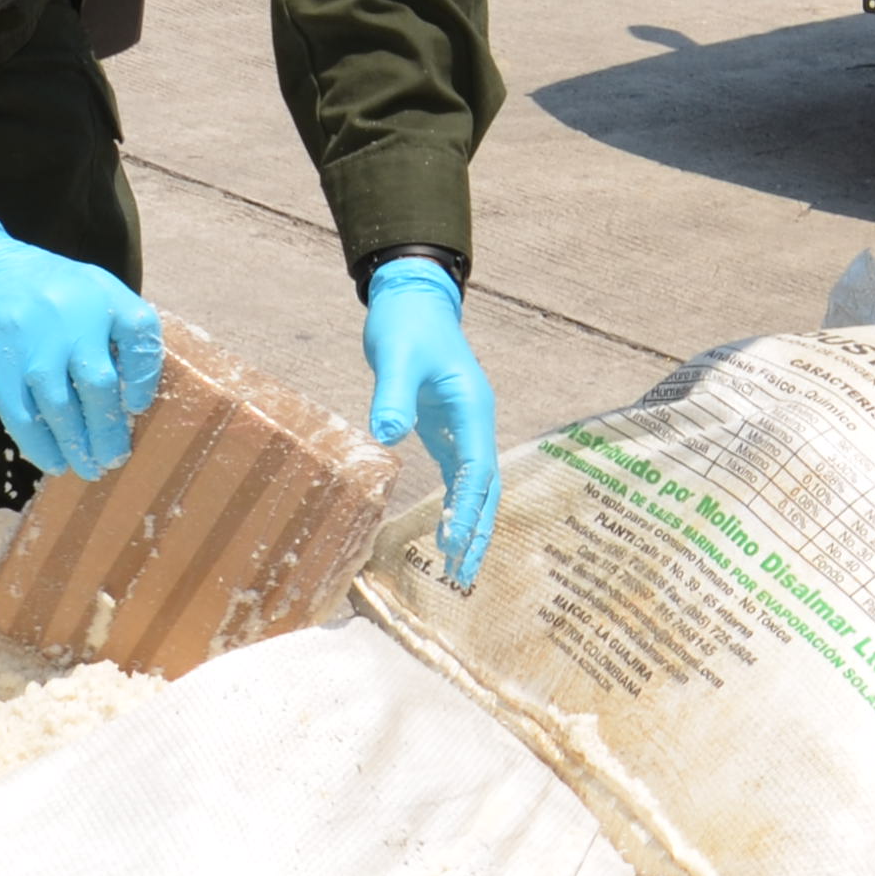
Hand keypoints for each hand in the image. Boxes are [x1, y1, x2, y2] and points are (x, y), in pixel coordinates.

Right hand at [0, 217, 164, 480]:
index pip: (140, 335)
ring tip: (88, 468)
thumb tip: (133, 391)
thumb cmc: (40, 288)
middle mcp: (70, 318)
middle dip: (109, 432)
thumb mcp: (85, 287)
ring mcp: (32, 345)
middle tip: (114, 457)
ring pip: (62, 410)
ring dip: (78, 447)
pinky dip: (42, 447)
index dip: (145, 377)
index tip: (137, 406)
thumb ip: (112, 327)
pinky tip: (53, 462)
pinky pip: (24, 419)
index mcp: (100, 294)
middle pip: (100, 385)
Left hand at [365, 259, 502, 586]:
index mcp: (472, 407)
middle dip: (478, 530)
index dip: (468, 508)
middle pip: (486, 487)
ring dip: (470, 523)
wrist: (413, 299)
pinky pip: (458, 474)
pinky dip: (457, 504)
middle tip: (465, 576)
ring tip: (459, 566)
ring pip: (476, 485)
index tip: (455, 543)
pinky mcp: (445, 427)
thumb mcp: (396, 356)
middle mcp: (475, 421)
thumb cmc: (407, 324)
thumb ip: (394, 395)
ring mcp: (463, 426)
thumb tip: (388, 435)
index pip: (477, 469)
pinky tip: (447, 531)